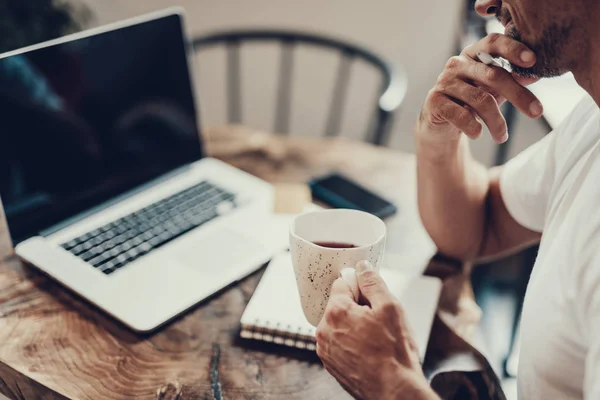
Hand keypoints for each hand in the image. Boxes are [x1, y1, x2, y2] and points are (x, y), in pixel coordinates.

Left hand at [315, 262, 439, 399]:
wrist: (394, 391)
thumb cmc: (394, 351)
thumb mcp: (390, 307)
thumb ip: (372, 283)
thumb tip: (361, 267)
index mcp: (336, 311)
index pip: (342, 283)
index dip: (360, 287)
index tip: (374, 298)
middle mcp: (324, 330)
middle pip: (339, 305)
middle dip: (357, 308)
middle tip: (379, 321)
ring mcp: (325, 349)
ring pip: (339, 325)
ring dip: (354, 326)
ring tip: (376, 340)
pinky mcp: (330, 365)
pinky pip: (339, 343)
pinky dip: (351, 343)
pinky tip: (369, 351)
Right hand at [417, 33, 542, 143]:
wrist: (439, 123)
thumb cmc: (470, 101)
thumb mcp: (494, 90)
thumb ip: (512, 80)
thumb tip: (535, 76)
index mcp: (473, 54)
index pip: (493, 43)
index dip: (513, 49)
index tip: (533, 61)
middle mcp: (457, 64)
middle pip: (493, 75)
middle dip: (518, 95)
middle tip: (537, 112)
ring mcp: (444, 81)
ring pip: (480, 100)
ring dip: (496, 122)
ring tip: (502, 137)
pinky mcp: (434, 101)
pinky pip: (460, 115)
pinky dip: (473, 127)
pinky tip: (477, 134)